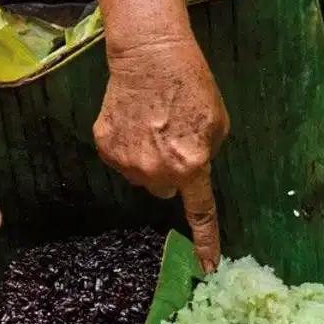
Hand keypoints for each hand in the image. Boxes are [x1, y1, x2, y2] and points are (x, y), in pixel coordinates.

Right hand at [95, 32, 229, 269]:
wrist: (150, 56)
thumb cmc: (192, 87)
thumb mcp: (217, 127)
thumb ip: (206, 158)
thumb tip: (193, 172)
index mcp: (191, 167)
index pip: (200, 213)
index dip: (205, 242)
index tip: (208, 267)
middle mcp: (156, 170)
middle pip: (165, 190)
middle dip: (172, 173)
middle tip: (174, 141)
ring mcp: (127, 160)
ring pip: (142, 177)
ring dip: (149, 160)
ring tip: (154, 126)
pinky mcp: (105, 146)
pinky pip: (122, 161)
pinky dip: (128, 147)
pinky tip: (135, 122)